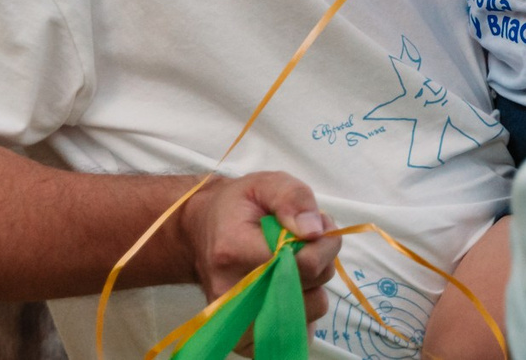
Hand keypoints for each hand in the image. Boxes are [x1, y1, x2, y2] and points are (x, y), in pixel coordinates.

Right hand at [177, 172, 339, 324]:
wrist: (202, 233)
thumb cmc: (237, 207)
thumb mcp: (266, 184)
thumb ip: (293, 198)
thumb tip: (314, 231)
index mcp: (233, 251)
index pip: (302, 263)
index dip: (323, 243)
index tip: (317, 227)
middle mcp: (231, 294)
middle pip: (309, 288)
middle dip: (320, 261)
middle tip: (304, 241)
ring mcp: (237, 322)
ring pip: (310, 311)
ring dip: (313, 285)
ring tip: (293, 263)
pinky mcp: (245, 341)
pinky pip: (297, 333)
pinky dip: (302, 310)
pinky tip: (287, 287)